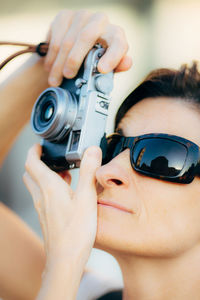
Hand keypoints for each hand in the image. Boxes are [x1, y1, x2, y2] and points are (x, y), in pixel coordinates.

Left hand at [23, 144, 101, 264]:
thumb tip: (91, 151)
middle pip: (30, 173)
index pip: (31, 163)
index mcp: (49, 187)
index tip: (39, 145)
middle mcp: (42, 196)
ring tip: (62, 173)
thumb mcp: (87, 198)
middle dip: (37, 162)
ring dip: (45, 176)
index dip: (33, 151)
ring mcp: (42, 208)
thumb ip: (89, 172)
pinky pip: (43, 197)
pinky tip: (65, 194)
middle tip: (49, 157)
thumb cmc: (75, 232)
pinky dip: (50, 189)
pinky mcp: (46, 217)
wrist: (65, 260)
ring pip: (36, 186)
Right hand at [44, 9, 131, 85]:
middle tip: (68, 76)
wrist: (72, 54)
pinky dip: (51, 57)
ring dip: (59, 63)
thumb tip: (127, 62)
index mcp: (115, 35)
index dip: (112, 55)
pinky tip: (49, 68)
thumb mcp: (104, 69)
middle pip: (87, 36)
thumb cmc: (92, 62)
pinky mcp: (65, 17)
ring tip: (55, 79)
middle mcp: (101, 21)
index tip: (102, 69)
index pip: (118, 42)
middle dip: (75, 59)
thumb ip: (116, 67)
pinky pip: (56, 38)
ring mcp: (82, 17)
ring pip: (68, 40)